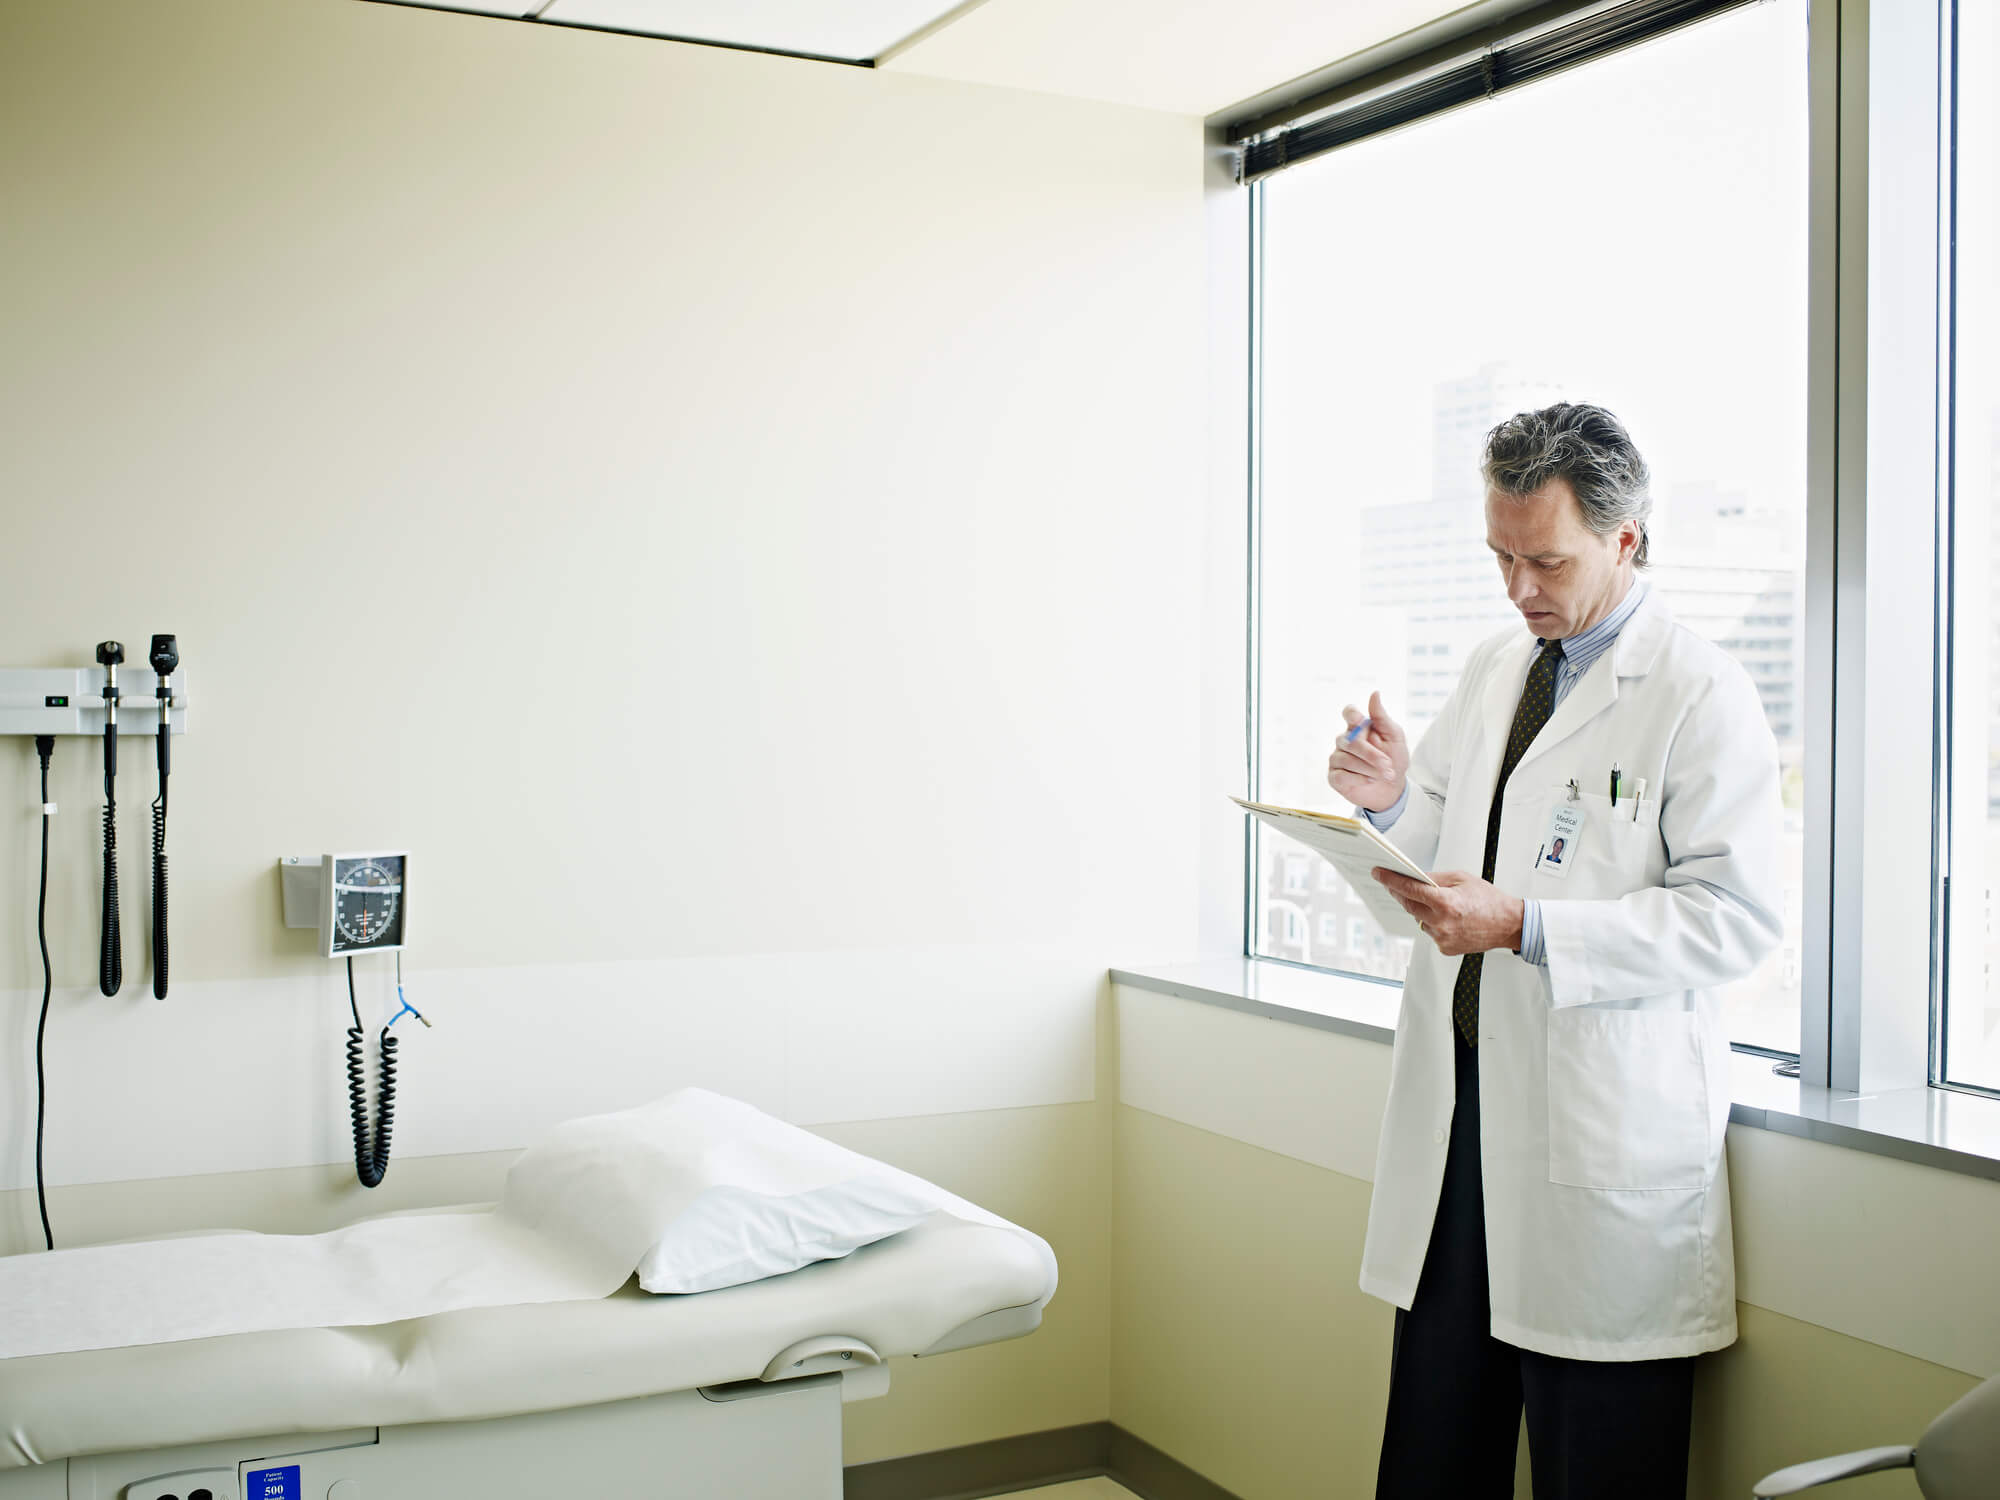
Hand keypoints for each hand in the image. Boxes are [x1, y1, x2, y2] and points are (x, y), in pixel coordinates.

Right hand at [1327, 692, 1408, 812]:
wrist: (1392, 788)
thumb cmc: (1394, 759)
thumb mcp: (1394, 737)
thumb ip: (1382, 717)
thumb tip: (1375, 693)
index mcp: (1358, 727)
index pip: (1348, 713)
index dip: (1351, 715)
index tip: (1361, 722)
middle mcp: (1344, 741)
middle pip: (1350, 741)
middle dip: (1372, 755)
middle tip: (1389, 766)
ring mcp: (1337, 758)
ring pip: (1347, 759)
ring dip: (1369, 769)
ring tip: (1384, 775)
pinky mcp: (1334, 776)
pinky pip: (1342, 775)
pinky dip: (1359, 779)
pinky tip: (1368, 780)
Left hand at [1372, 870, 1523, 956]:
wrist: (1508, 925)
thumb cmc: (1490, 901)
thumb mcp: (1462, 879)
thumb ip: (1436, 878)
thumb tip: (1415, 877)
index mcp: (1446, 903)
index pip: (1409, 889)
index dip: (1390, 880)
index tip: (1378, 873)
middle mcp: (1441, 923)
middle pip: (1408, 905)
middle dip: (1399, 893)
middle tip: (1392, 883)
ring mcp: (1442, 938)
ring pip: (1418, 919)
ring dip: (1419, 909)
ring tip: (1433, 901)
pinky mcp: (1445, 948)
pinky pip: (1429, 931)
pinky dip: (1432, 922)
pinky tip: (1446, 917)